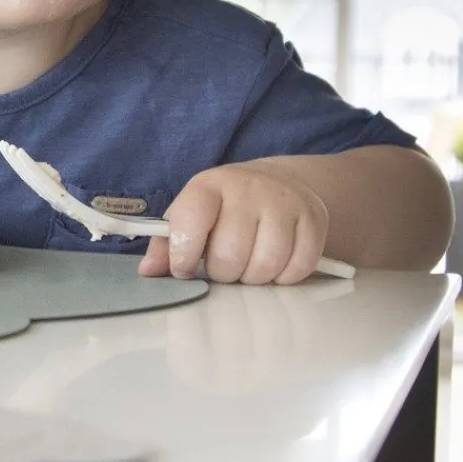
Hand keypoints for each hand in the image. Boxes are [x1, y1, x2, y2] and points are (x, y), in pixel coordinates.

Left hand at [138, 163, 329, 284]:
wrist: (276, 183)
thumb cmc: (223, 207)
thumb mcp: (191, 214)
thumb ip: (166, 243)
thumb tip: (148, 271)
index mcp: (209, 185)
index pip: (190, 221)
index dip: (184, 254)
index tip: (184, 267)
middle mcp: (248, 188)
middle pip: (229, 255)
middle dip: (221, 272)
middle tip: (222, 265)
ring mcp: (284, 202)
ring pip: (265, 266)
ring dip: (252, 278)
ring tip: (246, 265)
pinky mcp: (314, 219)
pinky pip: (298, 269)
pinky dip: (283, 277)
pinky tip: (273, 263)